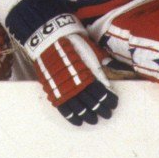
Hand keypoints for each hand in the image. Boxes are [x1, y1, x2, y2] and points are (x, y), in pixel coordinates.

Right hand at [6, 0, 117, 125]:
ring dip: (87, 115)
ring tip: (93, 120)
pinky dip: (71, 115)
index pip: (100, 90)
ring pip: (78, 106)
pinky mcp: (51, 88)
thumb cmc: (68, 40)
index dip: (108, 100)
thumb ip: (97, 61)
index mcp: (86, 70)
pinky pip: (63, 107)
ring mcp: (62, 85)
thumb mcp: (87, 46)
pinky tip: (77, 121)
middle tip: (106, 115)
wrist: (45, 36)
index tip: (113, 105)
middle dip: (100, 109)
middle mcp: (75, 81)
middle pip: (91, 101)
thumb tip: (109, 72)